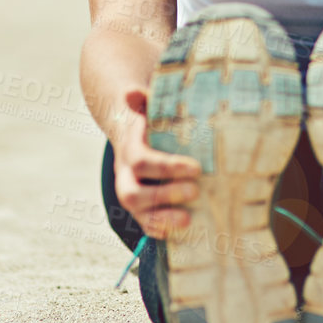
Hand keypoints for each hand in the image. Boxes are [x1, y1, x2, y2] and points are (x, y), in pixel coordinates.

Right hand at [112, 88, 201, 239]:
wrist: (135, 138)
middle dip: (163, 195)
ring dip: (162, 217)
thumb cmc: (151, 123)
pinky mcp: (140, 210)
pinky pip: (144, 225)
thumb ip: (144, 100)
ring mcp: (131, 194)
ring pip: (136, 212)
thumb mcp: (148, 110)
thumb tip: (132, 91)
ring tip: (189, 218)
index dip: (167, 167)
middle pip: (132, 193)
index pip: (142, 161)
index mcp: (129, 149)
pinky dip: (160, 230)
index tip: (197, 168)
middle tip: (195, 191)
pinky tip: (183, 231)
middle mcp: (125, 175)